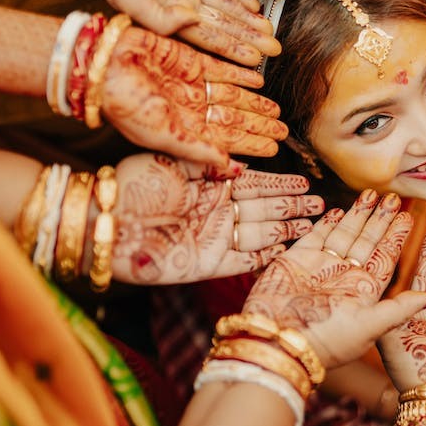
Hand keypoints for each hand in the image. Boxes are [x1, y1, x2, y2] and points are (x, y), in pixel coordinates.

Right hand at [78, 0, 280, 64]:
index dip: (232, 49)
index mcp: (164, 18)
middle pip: (222, 25)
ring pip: (225, 6)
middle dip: (248, 38)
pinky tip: (257, 4)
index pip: (206, 39)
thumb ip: (159, 16)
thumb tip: (191, 24)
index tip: (258, 61)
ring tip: (271, 31)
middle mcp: (178, 5)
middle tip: (276, 49)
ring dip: (248, 19)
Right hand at [103, 26, 286, 163]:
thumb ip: (198, 151)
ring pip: (232, 97)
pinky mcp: (189, 60)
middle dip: (258, 126)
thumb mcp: (162, 134)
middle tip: (284, 131)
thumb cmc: (125, 105)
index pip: (226, 141)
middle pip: (233, 119)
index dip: (251, 144)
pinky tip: (259, 82)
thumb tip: (232, 169)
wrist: (102, 66)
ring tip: (277, 110)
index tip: (274, 148)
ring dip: (255, 103)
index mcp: (183, 130)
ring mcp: (190, 85)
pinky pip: (222, 69)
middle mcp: (190, 109)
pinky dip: (241, 75)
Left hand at [111, 154, 322, 282]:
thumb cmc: (133, 185)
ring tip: (312, 226)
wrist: (106, 221)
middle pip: (265, 209)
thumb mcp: (172, 161)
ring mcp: (214, 239)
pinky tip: (285, 252)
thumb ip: (208, 162)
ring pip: (261, 234)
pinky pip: (243, 263)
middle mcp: (217, 212)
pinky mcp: (207, 265)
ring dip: (287, 231)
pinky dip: (264, 259)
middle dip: (293, 207)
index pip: (256, 184)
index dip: (281, 184)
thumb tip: (241, 165)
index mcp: (210, 186)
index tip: (305, 182)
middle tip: (320, 205)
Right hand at [243, 189, 425, 367]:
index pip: (385, 257)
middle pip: (367, 241)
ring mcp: (320, 268)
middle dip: (380, 219)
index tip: (408, 216)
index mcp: (364, 292)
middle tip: (393, 197)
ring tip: (371, 194)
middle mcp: (344, 277)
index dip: (396, 237)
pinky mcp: (295, 260)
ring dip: (357, 215)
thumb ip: (400, 309)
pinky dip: (327, 223)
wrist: (278, 342)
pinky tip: (338, 210)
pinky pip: (315, 236)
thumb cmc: (327, 341)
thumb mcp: (370, 327)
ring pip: (344, 235)